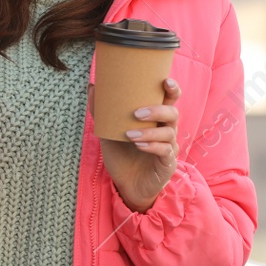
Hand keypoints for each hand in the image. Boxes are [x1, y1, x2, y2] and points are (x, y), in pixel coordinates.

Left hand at [89, 76, 180, 211]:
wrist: (127, 185)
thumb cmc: (122, 155)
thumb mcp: (108, 132)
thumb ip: (101, 111)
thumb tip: (92, 86)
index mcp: (156, 119)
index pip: (170, 99)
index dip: (172, 89)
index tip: (165, 80)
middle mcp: (166, 130)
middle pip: (173, 113)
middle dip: (158, 110)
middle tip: (137, 113)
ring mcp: (169, 146)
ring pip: (168, 133)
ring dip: (148, 132)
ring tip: (129, 135)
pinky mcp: (167, 163)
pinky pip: (165, 151)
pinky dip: (152, 146)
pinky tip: (139, 145)